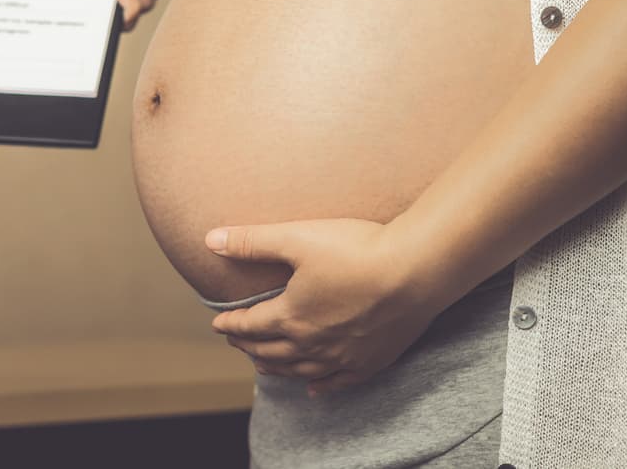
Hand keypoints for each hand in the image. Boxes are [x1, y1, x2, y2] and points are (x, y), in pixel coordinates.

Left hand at [205, 218, 443, 395]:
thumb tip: (209, 240)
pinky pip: (339, 381)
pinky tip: (313, 388)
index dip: (231, 324)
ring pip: (300, 369)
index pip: (250, 325)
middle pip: (271, 350)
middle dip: (248, 345)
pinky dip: (321, 385)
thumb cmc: (356, 250)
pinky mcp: (372, 360)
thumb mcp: (297, 238)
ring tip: (262, 365)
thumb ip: (251, 242)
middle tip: (236, 341)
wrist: (416, 270)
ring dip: (276, 367)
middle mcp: (313, 344)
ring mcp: (344, 356)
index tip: (218, 324)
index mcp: (291, 316)